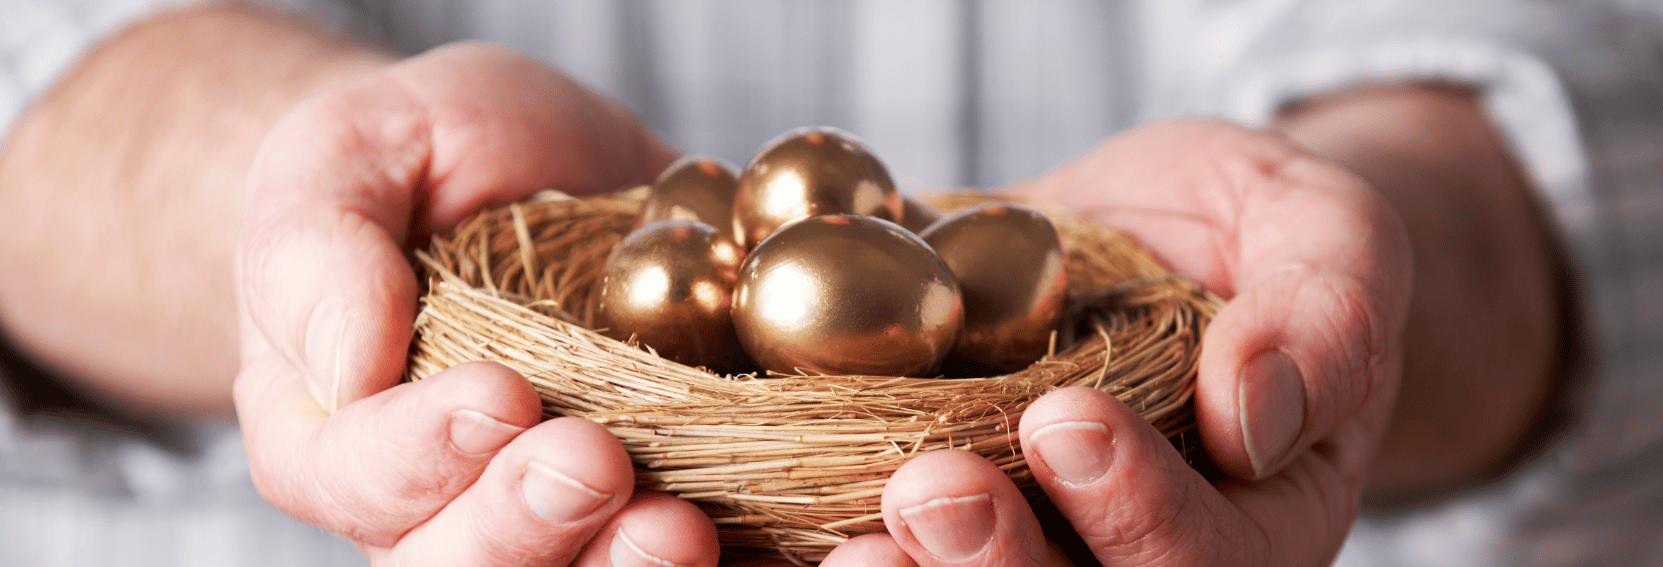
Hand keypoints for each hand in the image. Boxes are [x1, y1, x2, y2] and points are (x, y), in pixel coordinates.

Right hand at [234, 43, 719, 565]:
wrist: (527, 171)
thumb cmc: (416, 159)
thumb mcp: (344, 158)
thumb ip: (319, 251)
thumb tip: (346, 363)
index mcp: (340, 434)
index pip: (358, 476)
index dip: (422, 453)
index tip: (497, 393)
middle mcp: (442, 505)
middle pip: (464, 565)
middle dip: (527, 528)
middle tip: (593, 461)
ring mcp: (559, 516)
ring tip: (682, 529)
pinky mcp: (671, 497)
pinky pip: (715, 557)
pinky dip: (752, 560)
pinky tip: (807, 542)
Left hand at [822, 117, 1412, 565]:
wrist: (1148, 240)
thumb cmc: (1253, 236)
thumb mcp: (1324, 233)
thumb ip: (1323, 317)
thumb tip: (1257, 415)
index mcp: (1253, 523)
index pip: (1209, 561)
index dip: (1139, 511)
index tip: (1066, 419)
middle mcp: (1137, 563)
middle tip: (930, 491)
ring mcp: (1038, 549)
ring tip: (851, 544)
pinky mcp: (938, 527)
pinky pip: (897, 558)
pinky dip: (823, 558)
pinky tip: (773, 531)